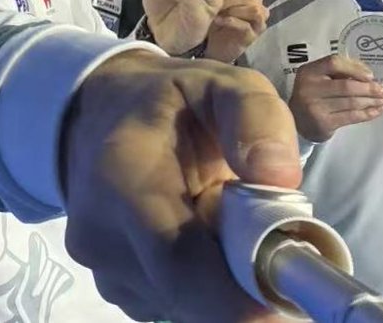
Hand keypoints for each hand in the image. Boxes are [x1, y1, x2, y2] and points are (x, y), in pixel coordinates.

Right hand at [62, 50, 300, 321]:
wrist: (97, 116)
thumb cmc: (170, 101)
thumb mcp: (222, 82)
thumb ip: (258, 117)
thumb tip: (280, 179)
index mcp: (126, 175)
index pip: (179, 261)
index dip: (235, 301)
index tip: (285, 309)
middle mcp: (102, 234)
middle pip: (188, 294)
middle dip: (244, 288)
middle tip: (284, 258)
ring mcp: (104, 269)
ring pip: (185, 303)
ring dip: (224, 283)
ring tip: (234, 229)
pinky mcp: (114, 289)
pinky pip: (174, 302)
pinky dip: (204, 285)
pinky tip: (205, 241)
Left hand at [205, 0, 268, 62]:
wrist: (215, 46)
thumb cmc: (218, 19)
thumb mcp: (220, 0)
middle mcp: (260, 8)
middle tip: (215, 0)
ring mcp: (258, 23)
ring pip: (253, 10)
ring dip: (233, 8)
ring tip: (217, 10)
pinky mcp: (253, 36)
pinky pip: (246, 26)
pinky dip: (231, 21)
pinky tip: (219, 20)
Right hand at [289, 54, 382, 142]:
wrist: (298, 122)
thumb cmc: (314, 95)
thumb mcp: (319, 78)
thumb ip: (340, 72)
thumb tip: (369, 75)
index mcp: (308, 71)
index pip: (334, 63)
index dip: (355, 68)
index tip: (370, 76)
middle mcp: (310, 88)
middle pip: (346, 86)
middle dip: (370, 88)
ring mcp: (316, 107)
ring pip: (351, 102)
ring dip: (373, 101)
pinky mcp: (324, 123)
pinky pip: (352, 117)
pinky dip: (368, 113)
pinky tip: (378, 110)